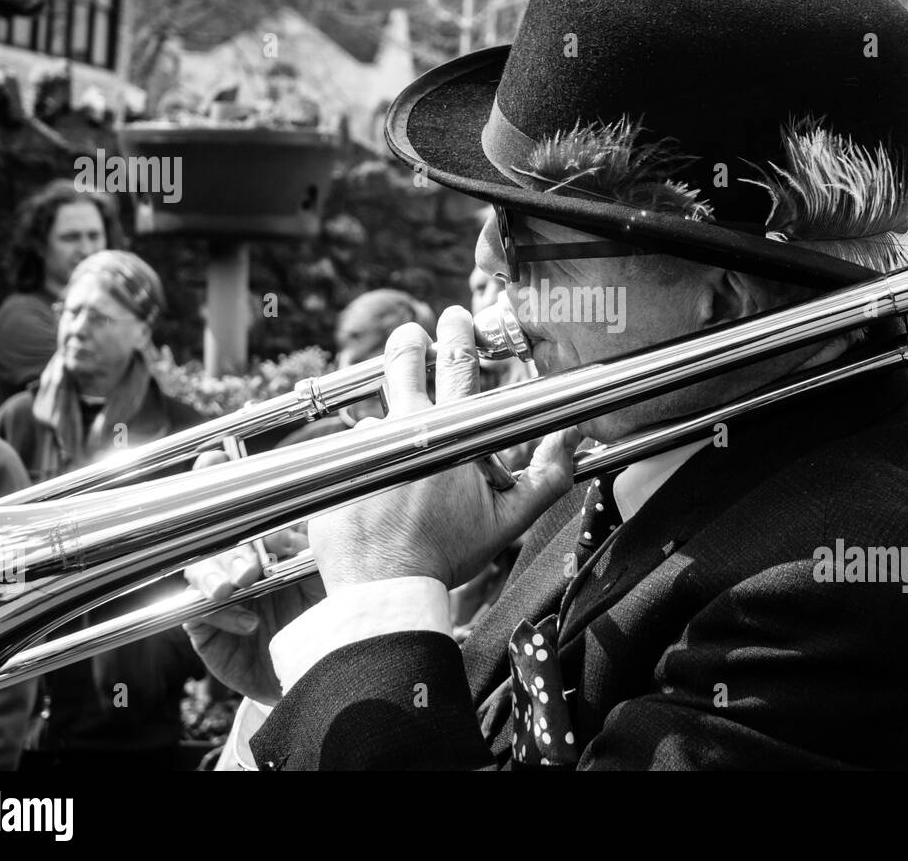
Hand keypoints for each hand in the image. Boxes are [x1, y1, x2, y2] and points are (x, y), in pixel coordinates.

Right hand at [182, 525, 320, 704]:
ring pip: (200, 574)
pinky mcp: (208, 632)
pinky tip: (247, 624)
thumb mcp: (324, 589)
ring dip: (212, 577)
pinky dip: (219, 615)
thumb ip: (312, 560)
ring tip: (227, 591)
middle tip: (247, 571)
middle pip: (222, 550)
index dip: (262, 537)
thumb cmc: (323, 628)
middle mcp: (242, 576)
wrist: (314, 677)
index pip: (255, 535)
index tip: (278, 546)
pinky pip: (198, 614)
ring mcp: (223, 602)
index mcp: (270, 558)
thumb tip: (300, 533)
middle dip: (232, 557)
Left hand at [309, 305, 578, 591]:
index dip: (459, 335)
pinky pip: (350, 455)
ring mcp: (363, 447)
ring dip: (390, 426)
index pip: (457, 367)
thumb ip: (547, 476)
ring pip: (376, 418)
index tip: (456, 316)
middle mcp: (402, 431)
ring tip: (400, 451)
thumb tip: (573, 438)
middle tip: (412, 333)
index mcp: (448, 435)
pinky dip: (364, 465)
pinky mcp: (334, 468)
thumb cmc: (446, 554)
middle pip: (404, 365)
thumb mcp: (508, 519)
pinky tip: (376, 492)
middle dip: (408, 343)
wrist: (386, 589)